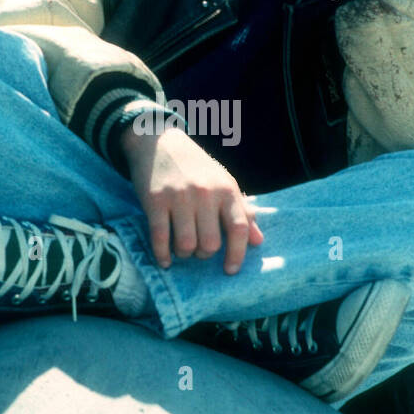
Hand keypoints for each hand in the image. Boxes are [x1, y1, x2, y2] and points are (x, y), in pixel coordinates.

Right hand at [120, 123, 263, 273]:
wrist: (158, 142)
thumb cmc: (196, 168)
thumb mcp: (223, 183)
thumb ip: (242, 212)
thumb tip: (258, 242)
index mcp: (226, 190)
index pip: (239, 229)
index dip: (237, 254)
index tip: (230, 270)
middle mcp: (205, 194)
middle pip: (211, 243)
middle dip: (204, 254)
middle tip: (199, 250)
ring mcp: (179, 197)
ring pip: (186, 245)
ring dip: (184, 254)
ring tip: (182, 250)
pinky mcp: (155, 201)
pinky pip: (160, 238)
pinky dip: (162, 255)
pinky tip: (165, 260)